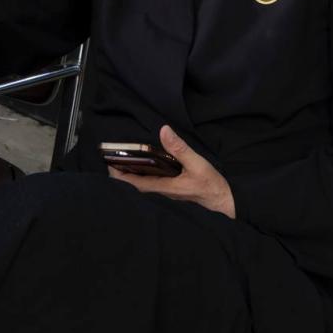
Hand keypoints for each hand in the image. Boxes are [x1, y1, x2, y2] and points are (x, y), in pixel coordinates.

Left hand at [107, 126, 234, 217]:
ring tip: (122, 160)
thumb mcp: (197, 164)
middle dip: (120, 173)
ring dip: (130, 175)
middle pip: (133, 185)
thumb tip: (164, 131)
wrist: (224, 202)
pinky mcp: (170, 192)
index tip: (108, 162)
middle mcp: (161, 193)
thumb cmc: (211, 185)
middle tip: (111, 158)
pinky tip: (143, 167)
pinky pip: (150, 186)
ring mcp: (165, 194)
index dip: (118, 174)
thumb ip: (180, 148)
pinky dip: (141, 177)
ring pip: (141, 186)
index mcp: (163, 187)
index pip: (133, 183)